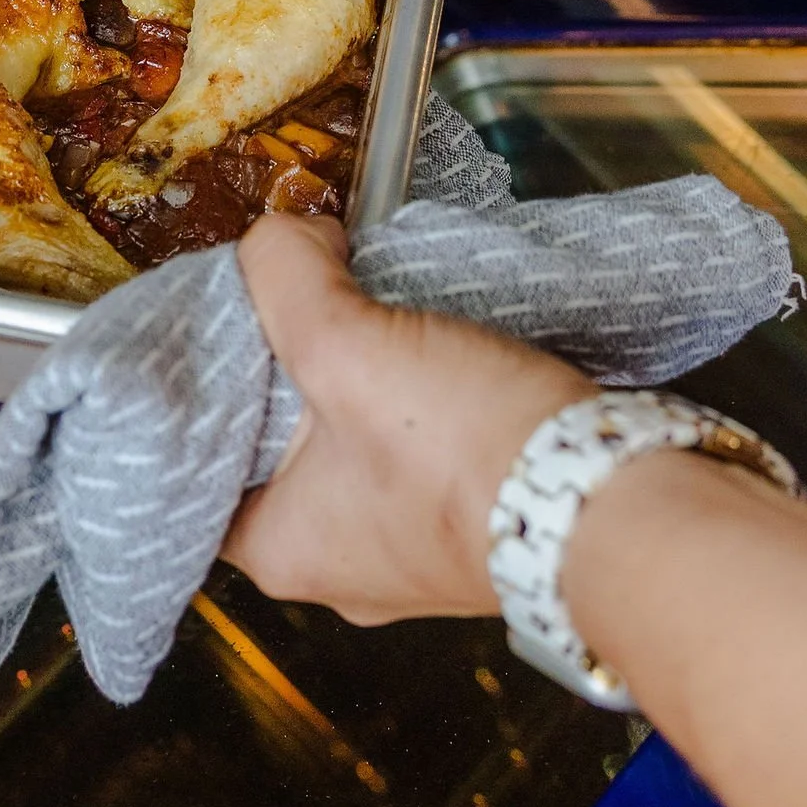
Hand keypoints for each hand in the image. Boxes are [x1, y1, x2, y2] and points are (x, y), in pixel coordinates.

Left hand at [221, 209, 592, 620]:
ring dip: (354, 385)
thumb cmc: (472, 454)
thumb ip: (286, 276)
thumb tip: (281, 236)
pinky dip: (411, 404)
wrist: (613, 504)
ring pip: (347, 449)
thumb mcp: (348, 345)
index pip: (193, 470)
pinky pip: (413, 456)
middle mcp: (336, 569)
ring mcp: (407, 555)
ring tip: (362, 319)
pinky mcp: (467, 526)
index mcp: (280, 549)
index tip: (210, 332)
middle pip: (271, 452)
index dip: (195, 392)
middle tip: (289, 307)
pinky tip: (423, 351)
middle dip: (281, 376)